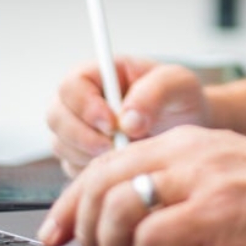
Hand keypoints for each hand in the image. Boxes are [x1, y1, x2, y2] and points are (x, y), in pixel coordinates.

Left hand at [38, 126, 245, 245]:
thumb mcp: (231, 176)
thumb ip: (183, 184)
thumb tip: (130, 216)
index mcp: (194, 140)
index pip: (110, 160)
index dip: (72, 201)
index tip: (56, 232)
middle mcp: (195, 151)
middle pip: (102, 180)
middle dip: (82, 228)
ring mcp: (207, 179)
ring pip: (119, 210)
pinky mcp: (220, 213)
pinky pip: (152, 240)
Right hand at [46, 58, 207, 176]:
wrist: (189, 128)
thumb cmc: (181, 99)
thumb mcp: (178, 84)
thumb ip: (155, 92)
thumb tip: (127, 119)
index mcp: (102, 73)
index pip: (71, 85)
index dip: (84, 105)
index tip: (111, 123)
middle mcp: (83, 99)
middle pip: (56, 116)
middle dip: (81, 136)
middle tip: (114, 146)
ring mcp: (78, 129)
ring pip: (60, 144)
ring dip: (87, 155)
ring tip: (124, 154)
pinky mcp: (81, 156)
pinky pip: (70, 168)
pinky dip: (90, 172)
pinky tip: (119, 166)